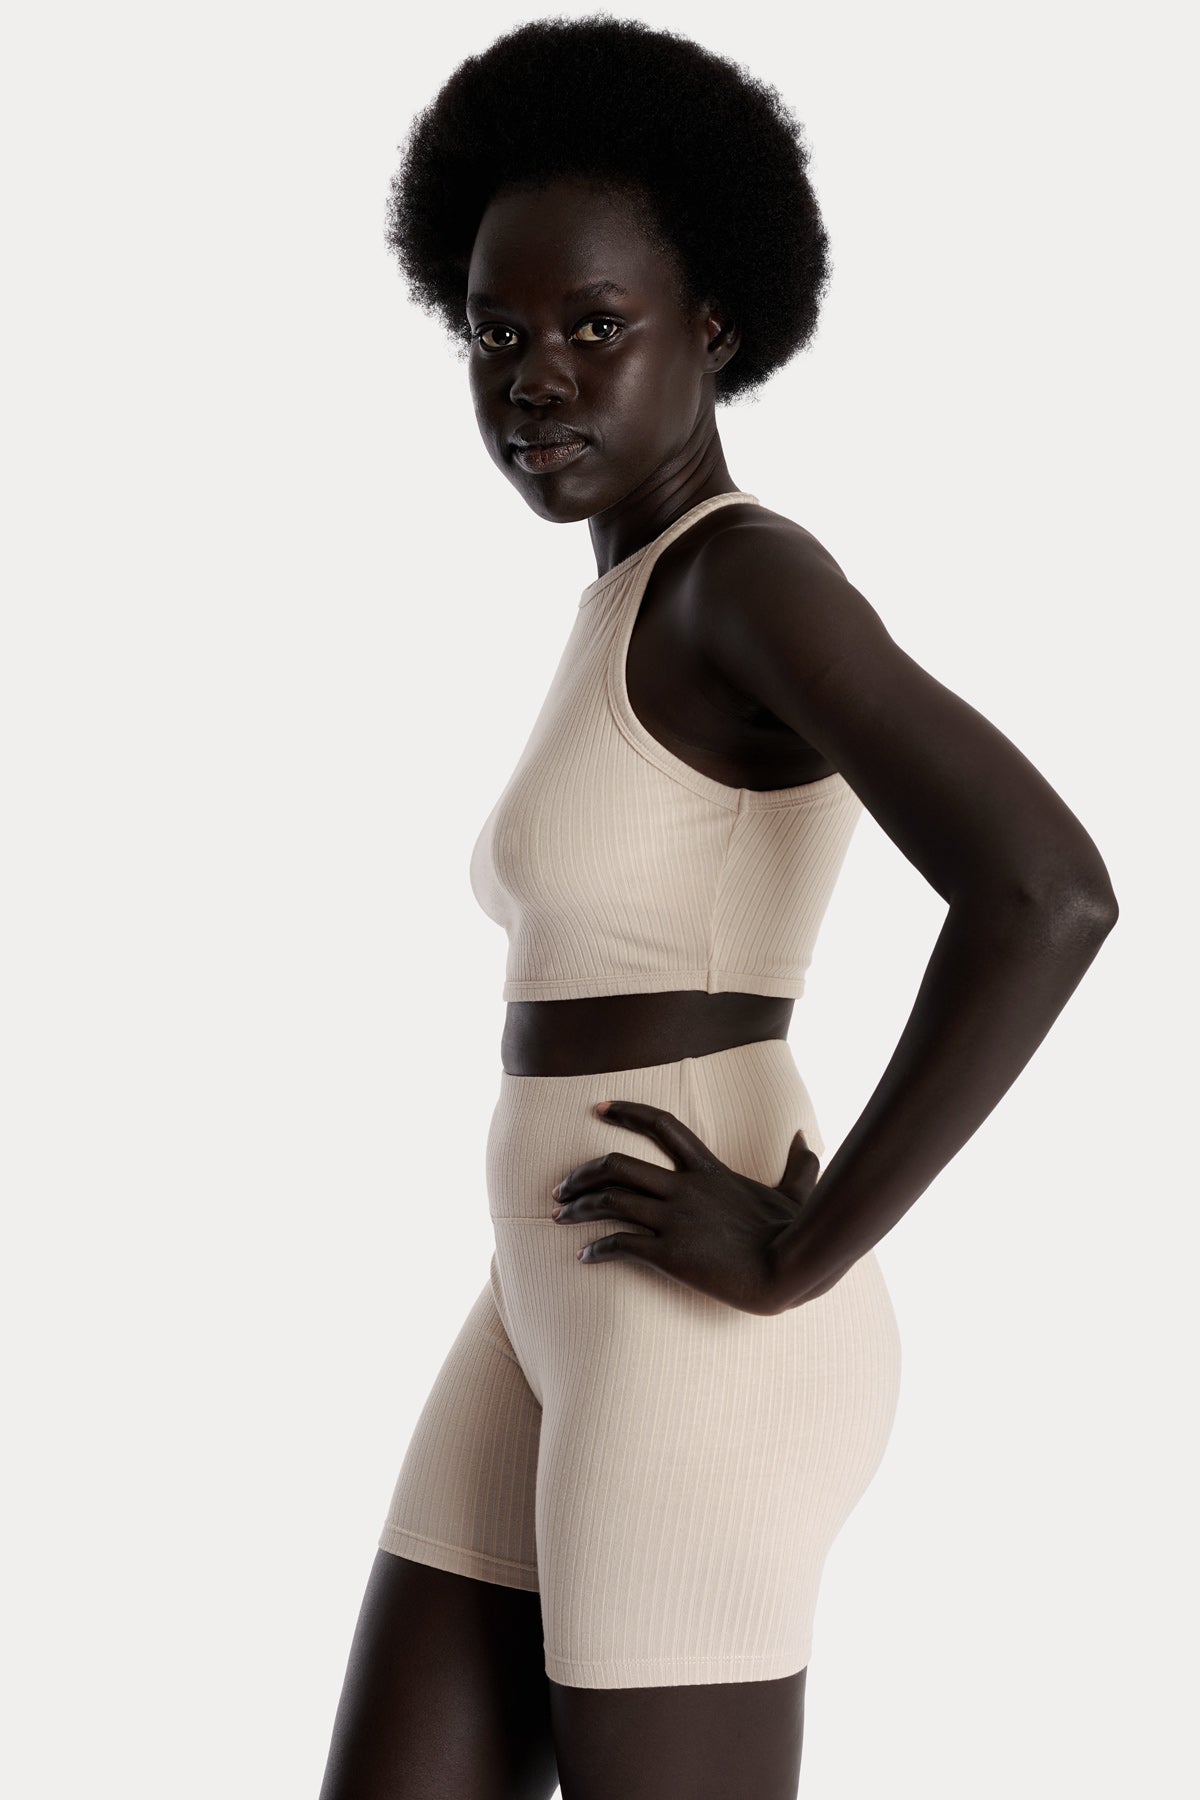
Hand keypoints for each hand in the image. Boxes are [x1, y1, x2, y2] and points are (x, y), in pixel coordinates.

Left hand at [551, 1098, 843, 1315]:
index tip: (598, 1107)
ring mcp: (675, 1219)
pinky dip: (596, 1248)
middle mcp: (684, 1188)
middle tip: (560, 1187)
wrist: (788, 1269)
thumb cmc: (793, 1233)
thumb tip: (805, 1136)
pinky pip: (620, 1244)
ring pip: (610, 1201)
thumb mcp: (796, 1191)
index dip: (627, 1111)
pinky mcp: (670, 1253)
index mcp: (708, 1169)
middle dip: (582, 1173)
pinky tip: (584, 1256)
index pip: (661, 1125)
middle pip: (617, 1165)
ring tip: (559, 1217)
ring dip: (578, 1208)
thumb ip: (799, 1163)